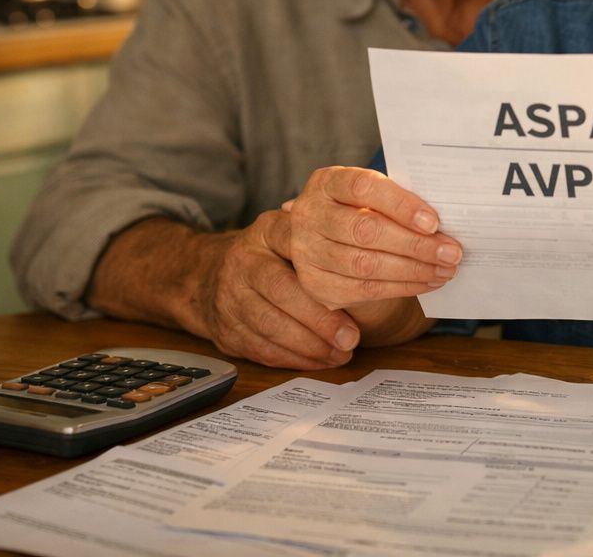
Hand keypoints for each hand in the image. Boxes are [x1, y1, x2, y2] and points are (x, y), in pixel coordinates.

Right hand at [187, 210, 370, 368]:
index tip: (357, 284)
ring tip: (342, 353)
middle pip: (281, 290)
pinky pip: (262, 349)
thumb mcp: (296, 234)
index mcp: (265, 232)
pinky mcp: (225, 330)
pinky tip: (321, 360)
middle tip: (352, 337)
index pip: (294, 242)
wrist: (212, 277)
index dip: (324, 266)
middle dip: (319, 319)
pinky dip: (296, 359)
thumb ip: (329, 237)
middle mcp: (243, 261)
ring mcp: (229, 297)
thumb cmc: (274, 256)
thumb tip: (380, 242)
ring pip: (270, 326)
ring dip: (310, 345)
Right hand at [280, 166, 462, 312]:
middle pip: (365, 230)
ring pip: (366, 264)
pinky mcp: (316, 284)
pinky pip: (364, 289)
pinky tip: (428, 282)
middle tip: (451, 252)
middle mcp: (309, 215)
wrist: (327, 239)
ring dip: (414, 270)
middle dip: (415, 244)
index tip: (434, 221)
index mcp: (327, 182)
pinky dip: (402, 287)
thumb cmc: (363, 209)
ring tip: (446, 270)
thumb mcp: (372, 195)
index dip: (400, 205)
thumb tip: (444, 221)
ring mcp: (307, 252)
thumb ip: (398, 200)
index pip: (363, 188)